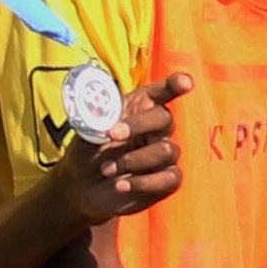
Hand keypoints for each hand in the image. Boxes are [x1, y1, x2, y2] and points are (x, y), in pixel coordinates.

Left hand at [57, 72, 190, 223]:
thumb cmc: (89, 150)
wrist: (82, 186)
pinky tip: (121, 185)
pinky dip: (143, 182)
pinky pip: (170, 178)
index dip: (175, 85)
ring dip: (133, 160)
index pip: (163, 92)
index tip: (185, 82)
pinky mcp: (167, 180)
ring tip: (107, 169)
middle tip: (112, 135)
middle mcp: (157, 128)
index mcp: (141, 108)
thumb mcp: (87, 129)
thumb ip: (99, 117)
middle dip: (138, 125)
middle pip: (165, 119)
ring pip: (166, 150)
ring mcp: (164, 154)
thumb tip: (107, 115)